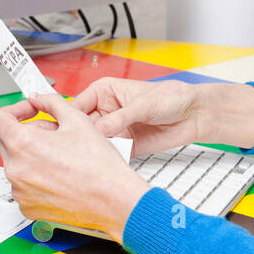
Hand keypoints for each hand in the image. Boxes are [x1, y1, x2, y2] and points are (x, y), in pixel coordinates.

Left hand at [0, 91, 149, 242]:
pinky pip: (23, 185)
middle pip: (7, 140)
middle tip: (54, 133)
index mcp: (23, 144)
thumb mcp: (76, 120)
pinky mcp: (28, 207)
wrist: (114, 199)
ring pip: (17, 163)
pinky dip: (36, 177)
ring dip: (32, 155)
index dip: (16, 109)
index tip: (29, 111)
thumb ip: (51, 102)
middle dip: (27, 131)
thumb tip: (38, 98)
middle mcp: (16, 170)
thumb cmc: (99, 165)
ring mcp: (20, 191)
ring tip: (61, 155)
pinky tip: (59, 174)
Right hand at [69, 77, 203, 156]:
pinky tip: (106, 161)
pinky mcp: (125, 146)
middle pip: (81, 126)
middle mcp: (106, 111)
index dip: (66, 116)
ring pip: (93, 142)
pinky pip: (110, 154)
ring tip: (88, 156)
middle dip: (76, 136)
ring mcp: (114, 130)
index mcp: (104, 92)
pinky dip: (107, 159)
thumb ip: (121, 117)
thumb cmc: (171, 97)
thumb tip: (101, 129)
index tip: (60, 128)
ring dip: (91, 150)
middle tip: (72, 145)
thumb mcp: (143, 103)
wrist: (193, 114)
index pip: (77, 104)